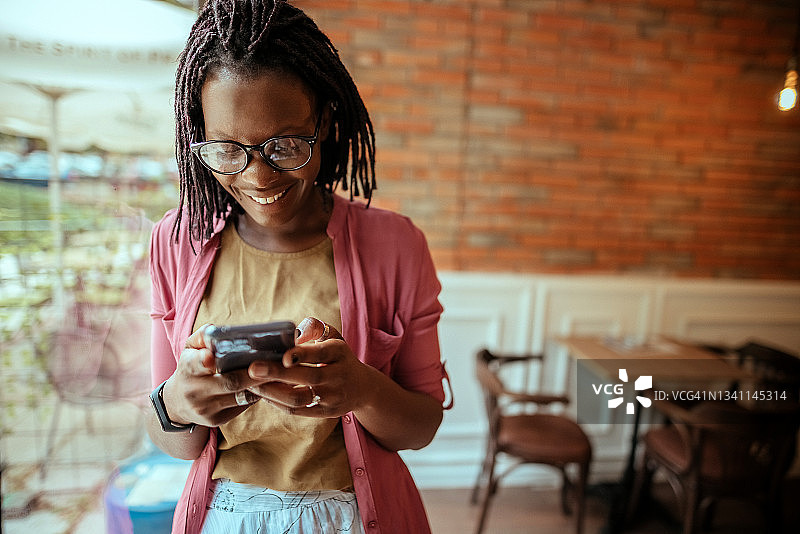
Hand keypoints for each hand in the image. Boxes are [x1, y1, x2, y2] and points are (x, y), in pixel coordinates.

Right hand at [162, 324, 269, 427]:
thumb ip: (202, 336)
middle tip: (274, 364)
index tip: (211, 357)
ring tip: (278, 374)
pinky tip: (269, 386)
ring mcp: (206, 408)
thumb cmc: (190, 368)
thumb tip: (216, 329)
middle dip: (253, 374)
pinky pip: (242, 406)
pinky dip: (256, 395)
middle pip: (229, 382)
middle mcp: (194, 391)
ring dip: (261, 385)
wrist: (177, 403)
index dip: (203, 361)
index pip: (194, 365)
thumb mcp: (189, 350)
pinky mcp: (216, 420)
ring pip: (241, 396)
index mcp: (187, 369)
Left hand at [246, 316, 374, 416]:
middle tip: (252, 368)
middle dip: (278, 373)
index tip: (284, 355)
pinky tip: (263, 394)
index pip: (322, 353)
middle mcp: (339, 376)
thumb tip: (293, 333)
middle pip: (308, 377)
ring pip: (300, 398)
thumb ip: (314, 328)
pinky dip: (277, 403)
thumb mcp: (333, 337)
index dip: (303, 354)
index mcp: (339, 353)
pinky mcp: (326, 413)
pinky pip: (298, 411)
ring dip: (272, 392)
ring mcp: (333, 397)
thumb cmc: (338, 358)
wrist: (362, 388)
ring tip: (251, 383)